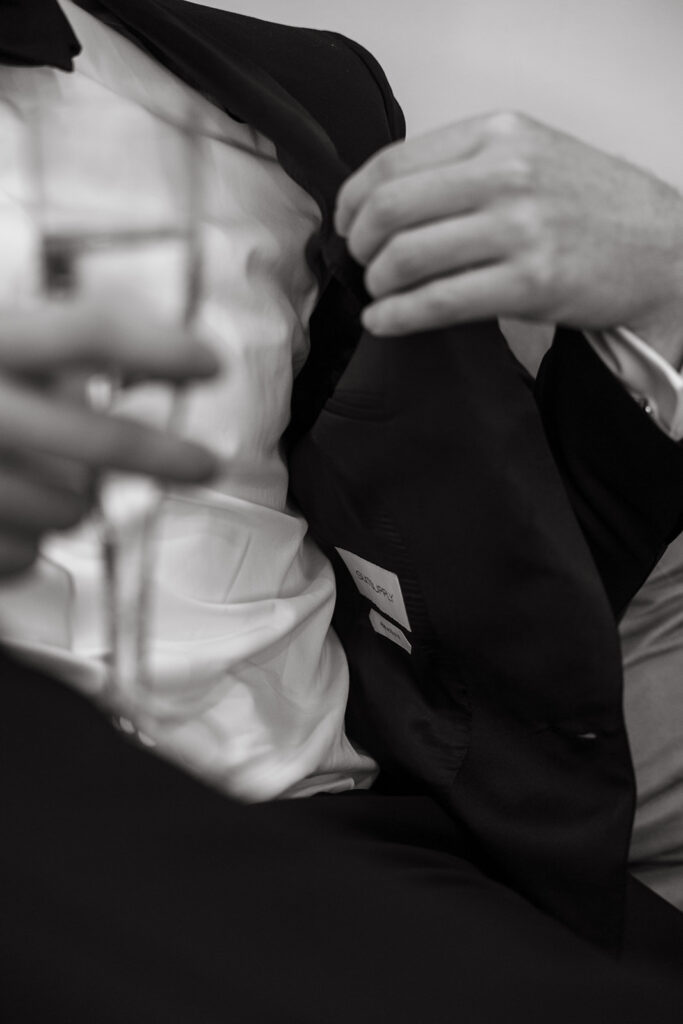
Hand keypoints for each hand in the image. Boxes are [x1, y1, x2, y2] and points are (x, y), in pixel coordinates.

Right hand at [0, 295, 219, 576]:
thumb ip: (39, 344)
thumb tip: (135, 358)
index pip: (86, 333)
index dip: (158, 348)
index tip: (207, 364)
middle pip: (98, 439)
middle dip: (166, 454)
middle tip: (203, 463)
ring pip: (68, 509)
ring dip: (73, 500)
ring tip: (37, 480)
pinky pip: (24, 556)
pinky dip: (24, 541)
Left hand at [335, 112, 682, 363]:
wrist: (661, 248)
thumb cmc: (591, 206)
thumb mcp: (530, 156)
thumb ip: (464, 166)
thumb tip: (388, 199)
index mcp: (499, 135)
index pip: (392, 163)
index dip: (353, 201)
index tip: (346, 224)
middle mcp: (506, 175)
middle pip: (389, 210)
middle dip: (360, 245)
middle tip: (362, 263)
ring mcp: (520, 229)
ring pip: (407, 257)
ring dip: (377, 283)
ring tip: (380, 293)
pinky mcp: (530, 282)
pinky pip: (438, 302)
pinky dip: (397, 316)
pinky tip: (385, 322)